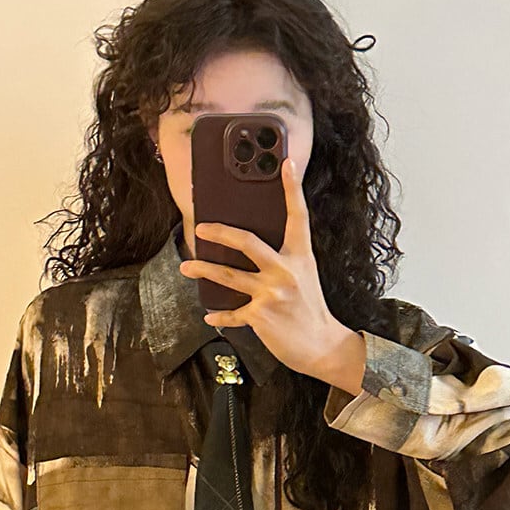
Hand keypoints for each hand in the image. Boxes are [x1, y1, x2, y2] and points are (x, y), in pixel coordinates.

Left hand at [177, 157, 365, 393]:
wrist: (322, 347)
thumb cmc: (311, 311)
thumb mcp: (305, 277)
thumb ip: (284, 260)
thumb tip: (254, 249)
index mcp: (300, 256)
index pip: (297, 215)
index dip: (292, 188)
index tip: (286, 163)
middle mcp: (286, 271)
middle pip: (247, 242)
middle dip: (220, 232)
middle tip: (201, 227)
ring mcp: (272, 294)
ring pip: (229, 276)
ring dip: (204, 270)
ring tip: (186, 267)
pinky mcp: (261, 316)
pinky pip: (233, 313)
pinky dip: (220, 315)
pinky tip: (209, 314)